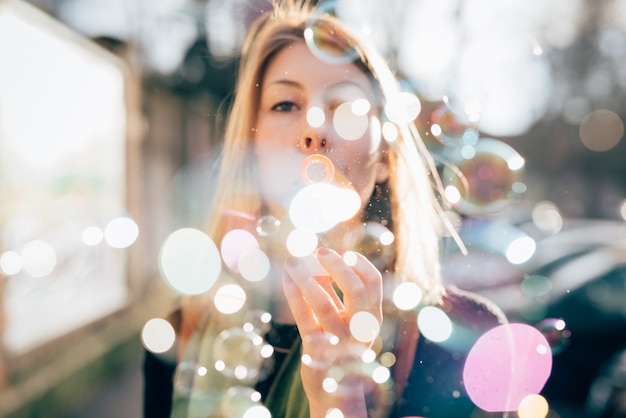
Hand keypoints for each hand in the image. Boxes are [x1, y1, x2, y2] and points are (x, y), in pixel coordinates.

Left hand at [282, 247, 382, 417]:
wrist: (333, 392)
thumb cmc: (338, 346)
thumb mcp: (343, 320)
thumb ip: (334, 293)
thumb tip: (318, 259)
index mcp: (371, 320)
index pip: (373, 283)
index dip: (358, 263)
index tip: (342, 251)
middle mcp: (360, 330)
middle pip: (355, 290)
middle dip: (337, 265)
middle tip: (319, 250)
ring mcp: (339, 341)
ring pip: (323, 302)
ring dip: (306, 276)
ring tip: (292, 261)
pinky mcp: (316, 350)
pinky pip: (303, 316)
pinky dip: (294, 293)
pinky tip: (286, 279)